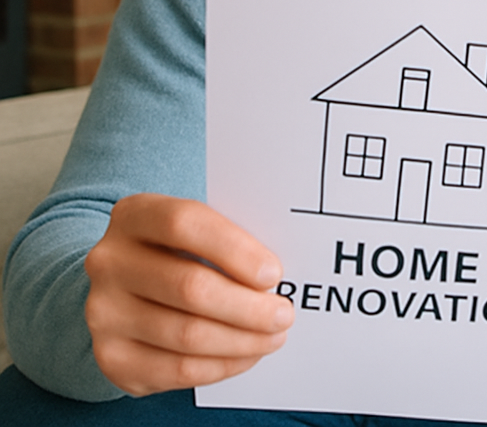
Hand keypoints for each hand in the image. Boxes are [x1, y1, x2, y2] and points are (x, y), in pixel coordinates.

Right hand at [84, 193, 294, 395]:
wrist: (122, 283)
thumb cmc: (177, 248)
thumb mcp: (194, 226)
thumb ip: (227, 236)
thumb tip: (274, 273)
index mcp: (135, 215)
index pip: (185, 224)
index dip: (234, 249)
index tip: (273, 273)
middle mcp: (110, 262)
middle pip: (189, 287)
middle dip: (248, 306)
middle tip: (284, 314)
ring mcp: (104, 312)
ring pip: (186, 334)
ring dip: (241, 340)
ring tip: (273, 336)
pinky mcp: (112, 357)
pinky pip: (176, 370)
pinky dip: (221, 365)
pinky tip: (246, 355)